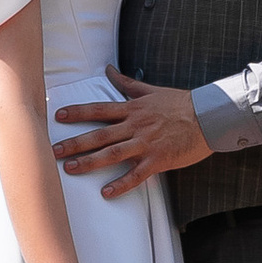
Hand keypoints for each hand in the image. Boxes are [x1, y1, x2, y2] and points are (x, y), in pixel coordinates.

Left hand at [53, 74, 212, 198]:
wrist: (208, 117)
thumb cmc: (180, 104)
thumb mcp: (151, 90)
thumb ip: (127, 83)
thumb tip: (109, 69)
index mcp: (133, 109)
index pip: (99, 110)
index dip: (77, 113)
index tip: (58, 116)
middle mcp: (135, 126)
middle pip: (99, 135)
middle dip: (75, 143)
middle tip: (53, 151)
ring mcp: (146, 143)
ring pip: (112, 154)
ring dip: (89, 162)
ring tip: (70, 169)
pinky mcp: (158, 160)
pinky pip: (136, 175)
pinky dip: (121, 184)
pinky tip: (107, 193)